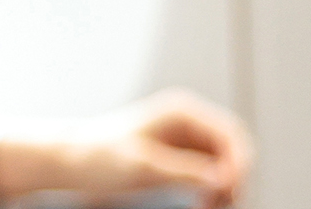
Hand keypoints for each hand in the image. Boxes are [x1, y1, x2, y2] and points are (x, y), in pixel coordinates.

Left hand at [0, 89, 253, 207]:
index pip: (230, 134)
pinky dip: (213, 194)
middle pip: (234, 152)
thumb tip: (222, 179)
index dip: (239, 163)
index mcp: (182, 112)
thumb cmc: (98, 157)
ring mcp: (187, 143)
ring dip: (225, 190)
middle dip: (234, 180)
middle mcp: (189, 124)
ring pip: (225, 168)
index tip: (231, 190)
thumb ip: (183, 171)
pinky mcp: (181, 162)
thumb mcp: (142, 165)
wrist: (71, 163)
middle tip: (223, 206)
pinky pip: (211, 179)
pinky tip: (204, 207)